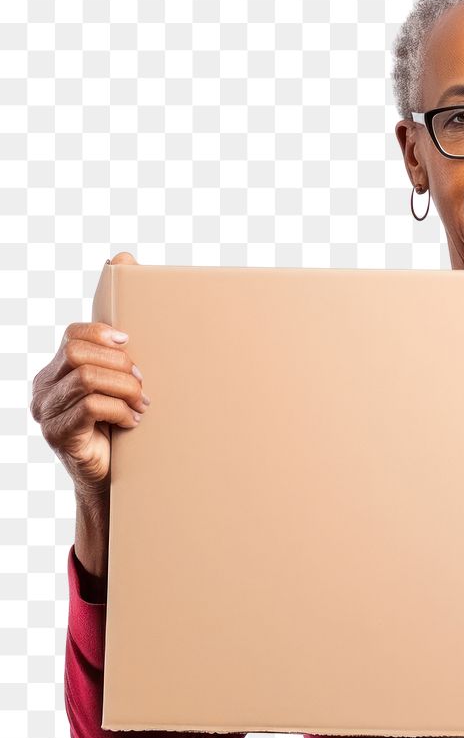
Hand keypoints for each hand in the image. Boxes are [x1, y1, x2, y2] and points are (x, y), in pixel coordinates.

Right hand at [30, 252, 148, 498]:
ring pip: (86, 377)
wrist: (121, 483)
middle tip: (144, 385)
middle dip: (120, 365)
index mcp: (59, 370)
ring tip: (143, 406)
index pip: (75, 333)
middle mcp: (46, 388)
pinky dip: (119, 409)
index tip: (132, 347)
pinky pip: (88, 406)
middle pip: (79, 352)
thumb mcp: (129, 376)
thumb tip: (123, 254)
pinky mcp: (59, 436)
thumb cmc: (128, 426)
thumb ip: (126, 331)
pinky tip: (134, 421)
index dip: (105, 334)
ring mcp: (47, 414)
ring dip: (125, 388)